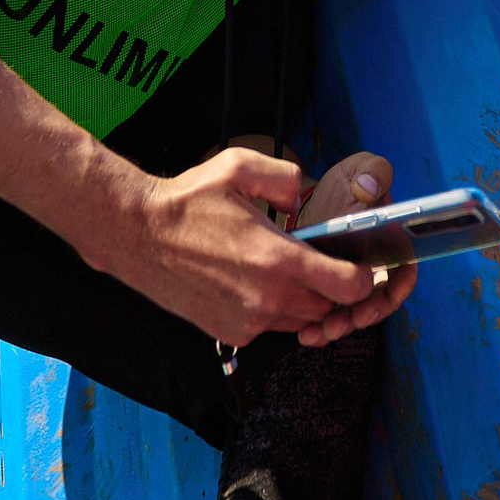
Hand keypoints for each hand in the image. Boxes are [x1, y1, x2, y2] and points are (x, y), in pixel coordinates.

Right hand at [95, 146, 376, 346]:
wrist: (137, 234)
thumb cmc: (186, 201)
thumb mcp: (240, 167)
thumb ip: (286, 178)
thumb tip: (304, 198)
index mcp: (279, 260)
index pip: (349, 287)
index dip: (362, 277)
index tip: (356, 264)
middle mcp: (268, 299)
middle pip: (328, 309)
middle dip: (331, 289)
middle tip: (318, 263)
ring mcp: (248, 321)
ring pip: (299, 321)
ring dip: (302, 301)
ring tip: (282, 270)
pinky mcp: (230, 332)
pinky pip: (269, 328)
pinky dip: (272, 311)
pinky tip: (253, 283)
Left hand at [290, 151, 416, 345]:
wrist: (316, 198)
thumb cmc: (347, 186)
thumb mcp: (361, 171)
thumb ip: (373, 173)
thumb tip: (370, 190)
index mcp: (392, 242)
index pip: (404, 272)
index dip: (397, 289)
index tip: (381, 297)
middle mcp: (376, 267)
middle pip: (378, 300)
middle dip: (364, 315)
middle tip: (345, 323)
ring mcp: (353, 281)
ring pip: (354, 312)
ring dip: (341, 326)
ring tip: (320, 332)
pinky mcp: (330, 290)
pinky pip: (331, 314)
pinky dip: (321, 328)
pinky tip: (305, 334)